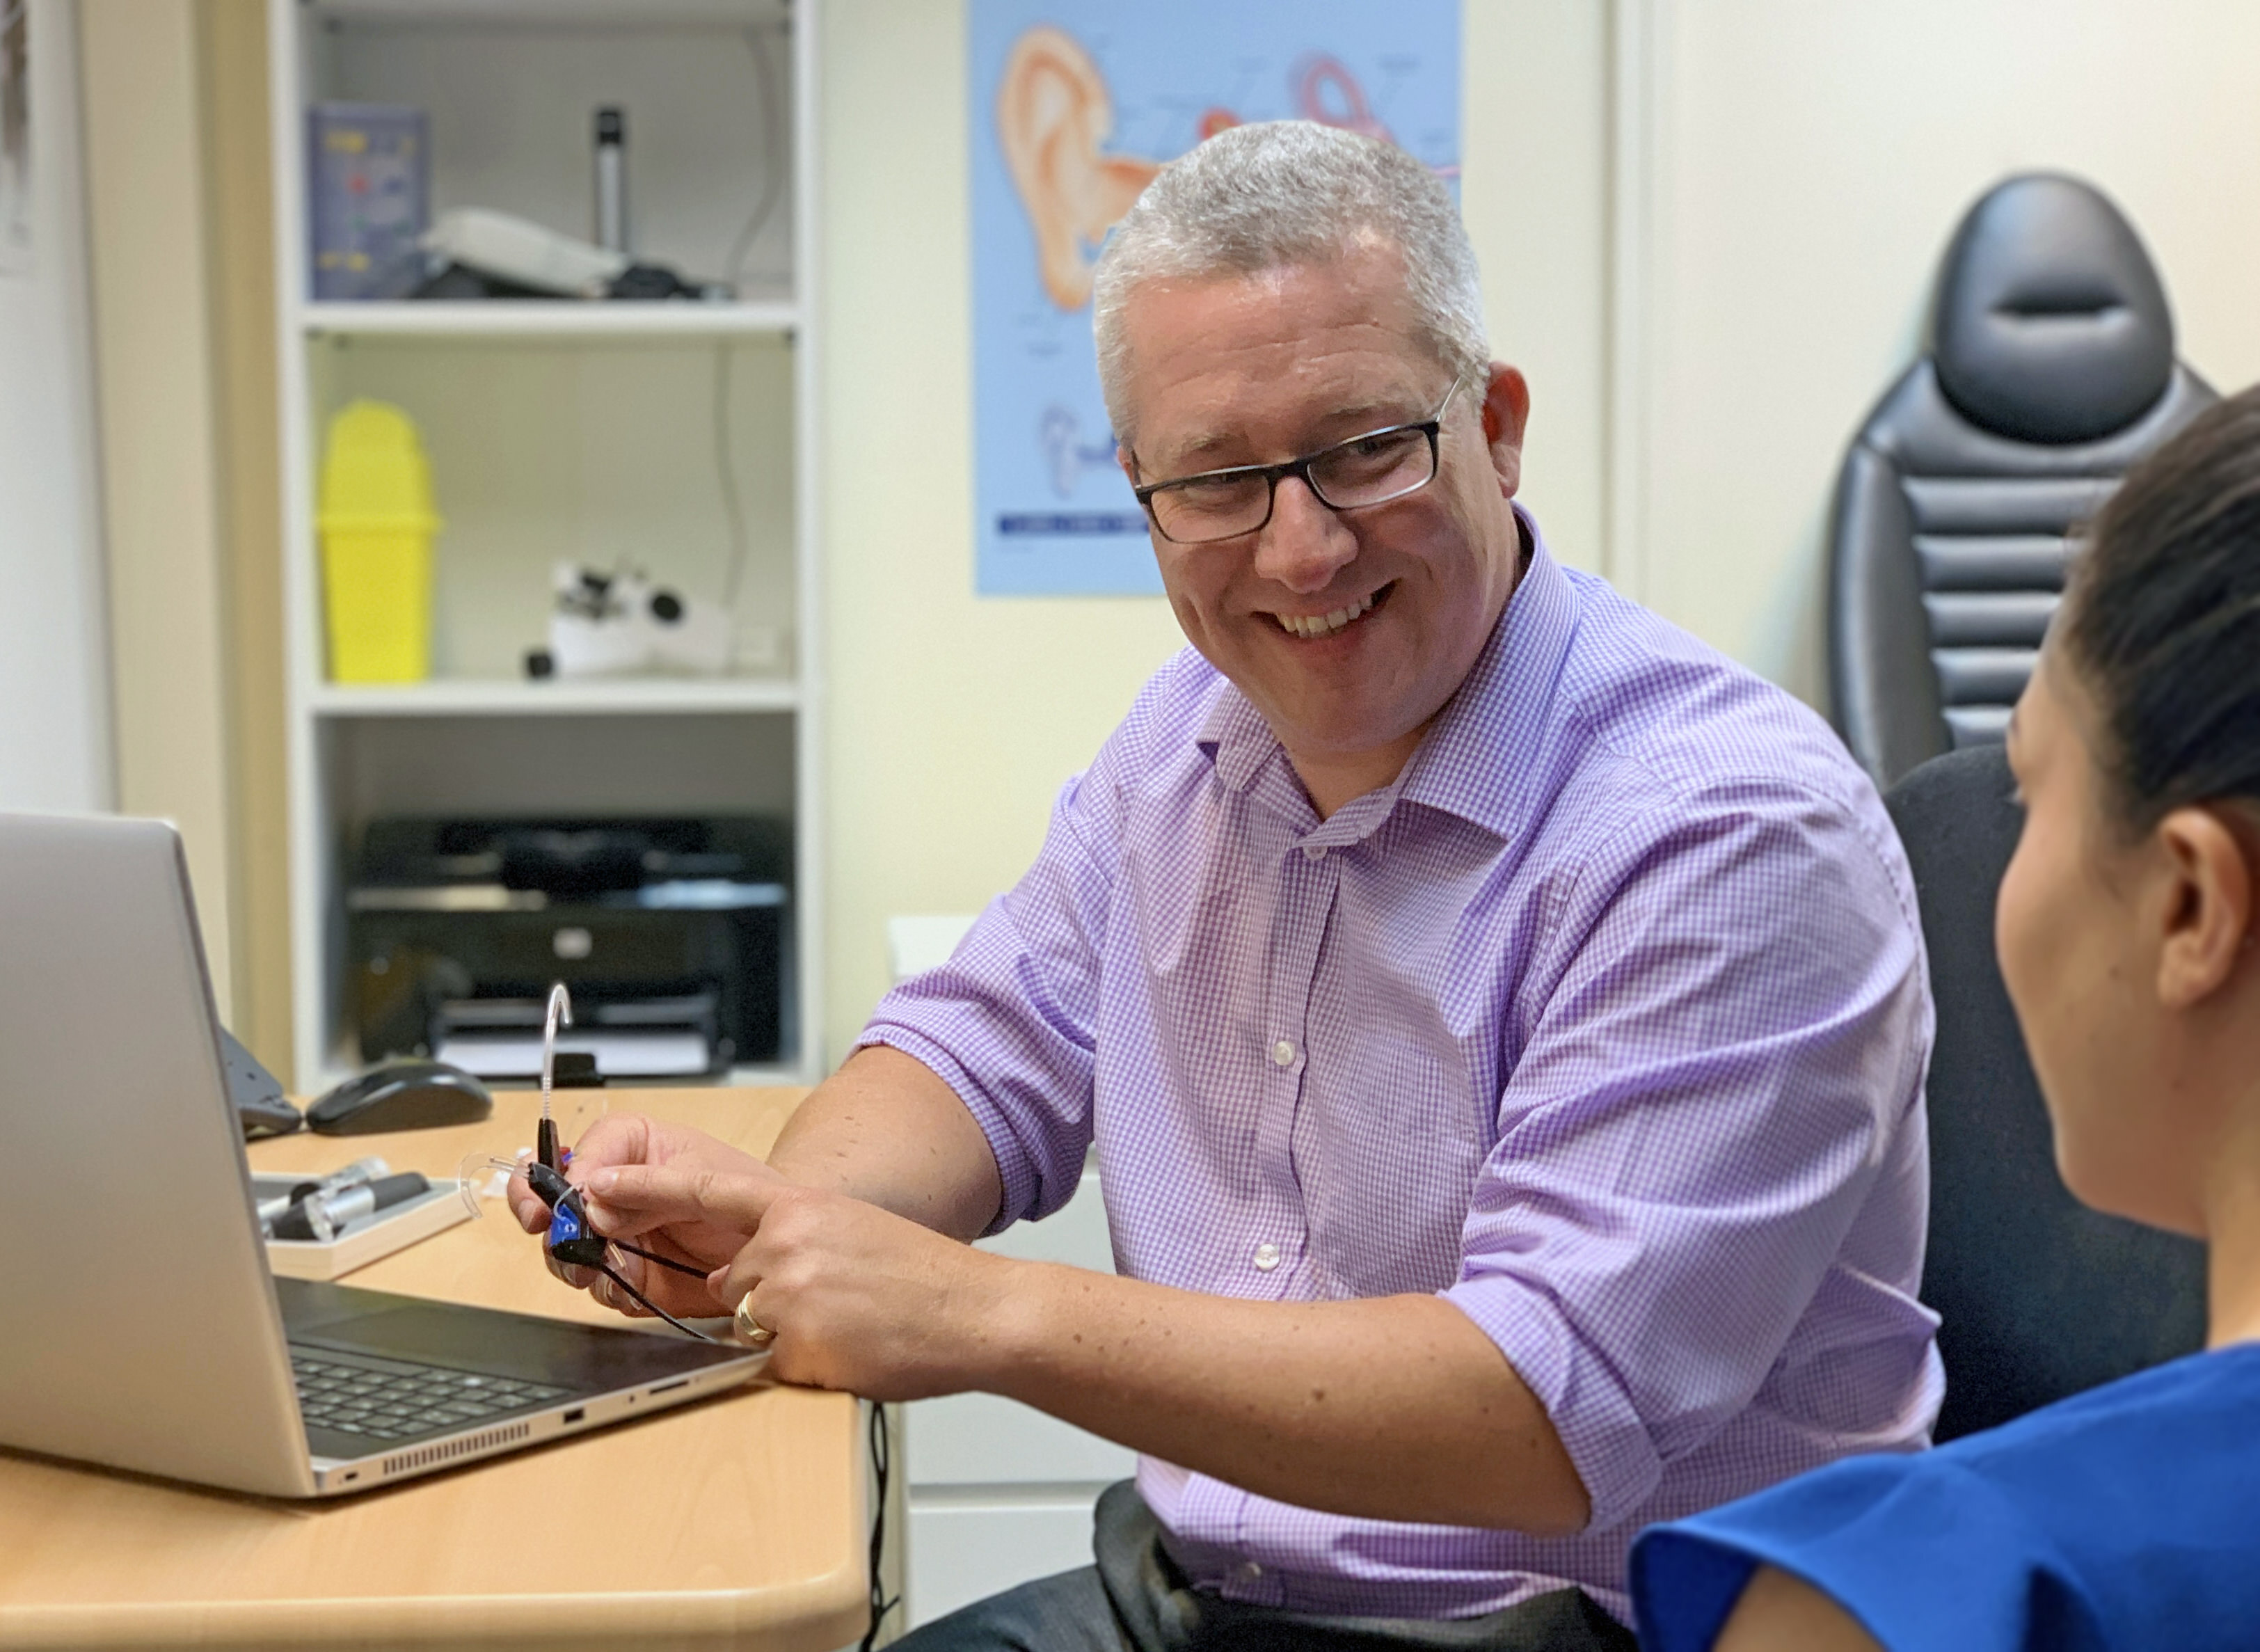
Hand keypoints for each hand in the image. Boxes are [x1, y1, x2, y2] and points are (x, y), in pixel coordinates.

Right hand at [505, 1113, 770, 1320]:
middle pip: (551, 1201)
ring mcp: (615, 1236)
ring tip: (605, 1264)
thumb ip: (646, 1186)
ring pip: (564, 1248)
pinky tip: (628, 1284)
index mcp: (630, 1148)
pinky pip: (597, 1285)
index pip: (578, 1152)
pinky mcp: (626, 1276)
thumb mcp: (702, 1176)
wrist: (779, 1243)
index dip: (561, 1176)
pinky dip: (606, 1287)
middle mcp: (613, 1191)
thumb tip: (590, 1198)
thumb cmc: (750, 1192)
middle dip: (550, 1222)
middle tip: (562, 1239)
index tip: (564, 1201)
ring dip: (575, 1260)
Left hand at [581, 1163, 1016, 1399]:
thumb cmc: (923, 1277)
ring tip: (848, 1324)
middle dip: (763, 1299)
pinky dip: (808, 1363)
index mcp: (801, 1204)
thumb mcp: (852, 1230)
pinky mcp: (797, 1344)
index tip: (596, 1185)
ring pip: (751, 1321)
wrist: (975, 1311)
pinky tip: (852, 1348)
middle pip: (731, 1279)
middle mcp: (787, 1241)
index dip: (645, 1187)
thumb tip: (748, 1267)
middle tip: (830, 1302)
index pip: (707, 1189)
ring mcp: (790, 1292)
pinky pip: (775, 1363)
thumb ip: (793, 1237)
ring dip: (787, 1332)